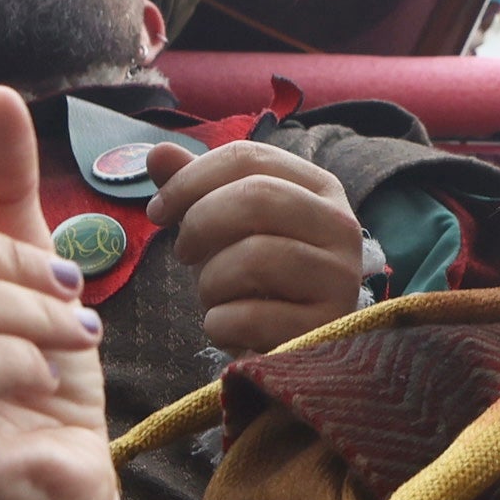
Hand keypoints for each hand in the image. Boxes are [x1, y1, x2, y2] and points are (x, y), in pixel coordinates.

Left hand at [147, 138, 367, 353]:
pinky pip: (251, 317)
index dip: (190, 179)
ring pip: (255, 257)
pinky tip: (227, 329)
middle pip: (256, 197)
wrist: (292, 347)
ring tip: (212, 295)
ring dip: (210, 281)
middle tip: (182, 253)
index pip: (249, 158)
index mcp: (319, 189)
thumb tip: (158, 151)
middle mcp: (341, 226)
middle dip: (199, 224)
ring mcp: (340, 278)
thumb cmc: (256, 280)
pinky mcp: (325, 327)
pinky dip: (219, 325)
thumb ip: (196, 189)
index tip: (158, 211)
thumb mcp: (226, 229)